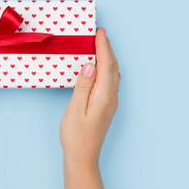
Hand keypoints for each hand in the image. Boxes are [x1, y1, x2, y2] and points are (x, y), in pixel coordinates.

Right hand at [60, 28, 119, 188]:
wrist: (83, 156)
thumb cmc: (76, 135)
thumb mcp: (75, 108)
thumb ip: (83, 85)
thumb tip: (90, 64)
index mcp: (103, 95)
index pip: (105, 64)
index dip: (103, 46)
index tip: (100, 32)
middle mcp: (111, 96)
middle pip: (113, 67)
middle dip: (108, 49)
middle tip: (100, 34)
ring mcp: (111, 102)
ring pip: (113, 74)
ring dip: (108, 58)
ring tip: (100, 47)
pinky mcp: (107, 106)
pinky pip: (110, 81)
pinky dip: (107, 68)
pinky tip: (99, 68)